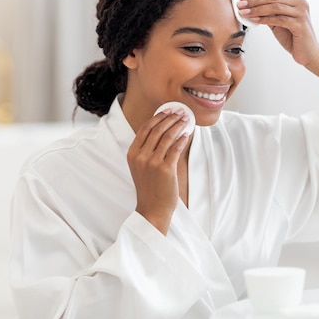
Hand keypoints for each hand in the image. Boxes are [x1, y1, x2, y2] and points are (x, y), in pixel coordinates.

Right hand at [126, 110, 189, 233]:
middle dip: (170, 118)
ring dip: (178, 126)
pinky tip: (187, 134)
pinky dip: (182, 139)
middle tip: (180, 112)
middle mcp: (140, 156)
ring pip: (167, 137)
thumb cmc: (149, 187)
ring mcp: (152, 162)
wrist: (152, 208)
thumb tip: (162, 130)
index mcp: (132, 153)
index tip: (168, 110)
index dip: (158, 117)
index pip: (145, 128)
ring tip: (186, 120)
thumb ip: (146, 150)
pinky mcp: (165, 169)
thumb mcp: (141, 166)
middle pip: (157, 129)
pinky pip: (176, 148)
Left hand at [235, 0, 318, 66]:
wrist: (308, 54)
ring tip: (243, 12)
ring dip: (256, 9)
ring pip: (274, 6)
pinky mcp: (300, 24)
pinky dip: (264, 19)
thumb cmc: (293, 38)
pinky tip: (254, 20)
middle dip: (253, 0)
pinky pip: (279, 19)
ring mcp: (301, 12)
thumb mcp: (278, 22)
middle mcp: (300, 2)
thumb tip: (248, 7)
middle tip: (239, 4)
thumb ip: (268, 13)